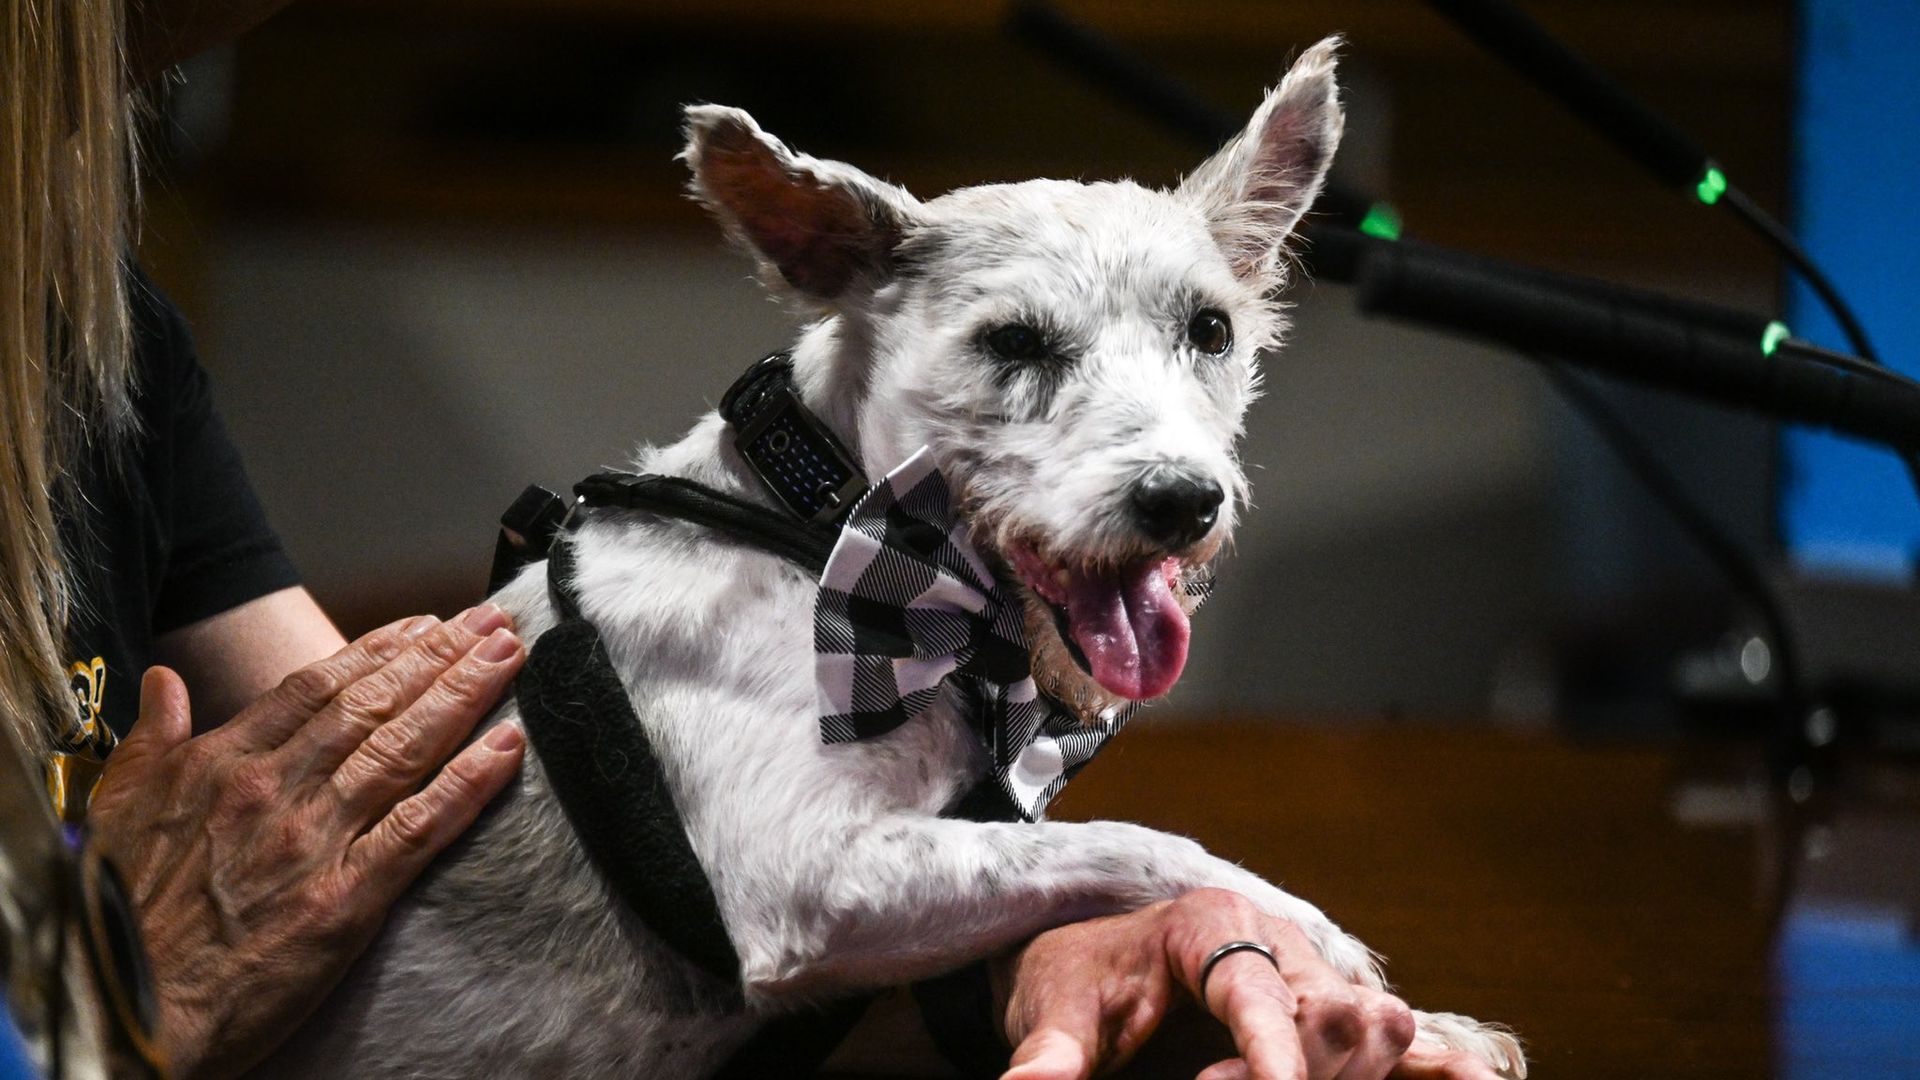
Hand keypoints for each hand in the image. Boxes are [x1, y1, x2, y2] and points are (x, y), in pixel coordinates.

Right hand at [86, 607, 527, 1078]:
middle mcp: (273, 789)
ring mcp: (312, 841)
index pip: (317, 685)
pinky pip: (420, 827)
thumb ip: (152, 739)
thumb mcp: (118, 808)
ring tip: (508, 656)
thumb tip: (163, 680)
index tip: (426, 623)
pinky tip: (508, 747)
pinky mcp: (344, 900)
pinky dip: (470, 782)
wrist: (122, 1008)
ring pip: (404, 749)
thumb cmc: (116, 912)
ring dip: (464, 696)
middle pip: (373, 704)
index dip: (380, 649)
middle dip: (440, 656)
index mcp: (222, 762)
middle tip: (492, 620)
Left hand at [997, 889, 1501, 1079]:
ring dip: (1356, 1071)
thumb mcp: (1055, 1006)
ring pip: (1370, 1030)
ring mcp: (1312, 983)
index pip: (1257, 992)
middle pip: (1331, 1012)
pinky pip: (1393, 1045)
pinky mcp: (1324, 1021)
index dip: (1273, 1053)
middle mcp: (1278, 947)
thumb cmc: (1075, 978)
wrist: (1091, 965)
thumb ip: (1051, 1050)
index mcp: (1213, 925)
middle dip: (1309, 1068)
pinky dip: (1436, 1065)